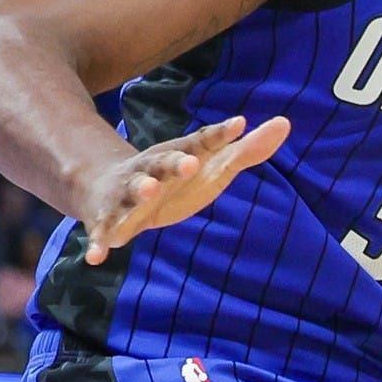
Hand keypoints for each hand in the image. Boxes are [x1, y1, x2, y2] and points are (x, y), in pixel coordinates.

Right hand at [80, 115, 290, 264]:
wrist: (107, 186)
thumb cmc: (173, 176)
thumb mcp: (211, 164)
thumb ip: (246, 150)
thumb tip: (284, 123)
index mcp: (177, 155)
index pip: (200, 143)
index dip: (219, 135)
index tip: (240, 126)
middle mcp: (151, 169)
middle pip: (163, 163)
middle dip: (175, 163)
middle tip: (190, 164)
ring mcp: (128, 194)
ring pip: (133, 190)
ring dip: (140, 189)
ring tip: (148, 191)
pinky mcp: (108, 220)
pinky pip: (102, 231)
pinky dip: (98, 242)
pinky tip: (96, 257)